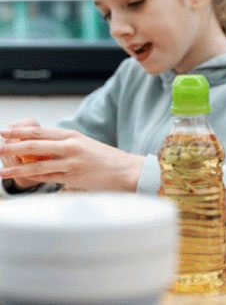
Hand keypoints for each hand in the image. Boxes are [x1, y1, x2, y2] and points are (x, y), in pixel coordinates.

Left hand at [0, 126, 144, 191]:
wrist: (128, 170)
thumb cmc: (108, 160)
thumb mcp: (86, 147)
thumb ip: (66, 148)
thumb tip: (45, 152)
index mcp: (73, 136)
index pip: (41, 132)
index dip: (20, 132)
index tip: (5, 132)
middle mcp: (71, 146)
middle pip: (35, 144)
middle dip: (12, 145)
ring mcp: (72, 161)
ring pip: (37, 162)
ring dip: (16, 166)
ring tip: (0, 169)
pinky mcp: (73, 175)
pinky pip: (47, 176)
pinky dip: (30, 177)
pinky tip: (18, 178)